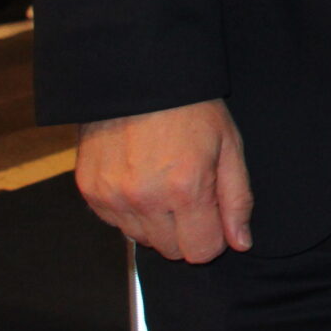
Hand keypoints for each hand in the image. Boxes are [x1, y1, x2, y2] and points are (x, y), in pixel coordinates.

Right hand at [75, 99, 253, 261]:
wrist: (140, 79)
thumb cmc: (191, 109)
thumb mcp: (229, 147)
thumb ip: (237, 200)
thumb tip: (240, 243)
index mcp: (185, 189)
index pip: (201, 251)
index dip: (214, 237)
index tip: (215, 217)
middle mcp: (145, 199)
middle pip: (172, 250)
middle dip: (187, 230)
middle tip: (191, 194)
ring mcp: (112, 197)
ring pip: (143, 239)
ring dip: (158, 222)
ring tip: (165, 181)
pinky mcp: (90, 191)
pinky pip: (116, 222)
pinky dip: (131, 210)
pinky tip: (141, 178)